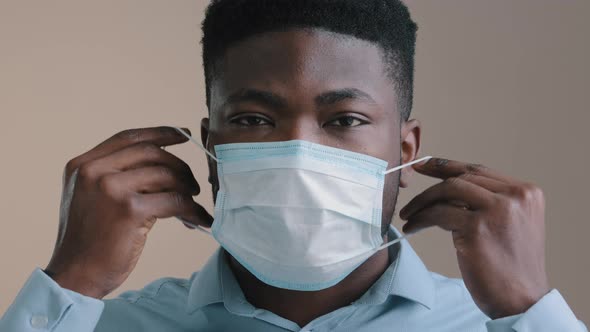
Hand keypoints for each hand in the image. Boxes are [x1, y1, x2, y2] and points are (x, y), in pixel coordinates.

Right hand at [45, 127, 212, 298]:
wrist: (75, 276)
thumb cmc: (89, 241)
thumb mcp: (91, 197)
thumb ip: (115, 176)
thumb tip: (162, 163)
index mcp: (83, 165)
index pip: (128, 137)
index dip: (160, 133)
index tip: (182, 134)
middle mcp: (93, 171)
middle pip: (151, 152)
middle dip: (178, 165)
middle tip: (192, 183)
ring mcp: (111, 188)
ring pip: (165, 174)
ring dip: (186, 188)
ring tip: (192, 202)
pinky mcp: (129, 210)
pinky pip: (173, 200)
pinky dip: (191, 209)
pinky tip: (198, 219)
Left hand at [399, 158, 549, 318]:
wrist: (522, 300)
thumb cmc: (511, 267)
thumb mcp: (510, 224)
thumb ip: (490, 202)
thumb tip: (450, 186)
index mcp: (526, 192)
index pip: (479, 170)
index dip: (447, 166)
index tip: (425, 165)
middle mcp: (515, 196)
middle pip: (462, 177)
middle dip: (431, 182)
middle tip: (411, 192)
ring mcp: (497, 210)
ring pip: (448, 190)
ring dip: (422, 201)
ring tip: (409, 214)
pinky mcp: (477, 227)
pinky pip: (439, 214)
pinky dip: (421, 219)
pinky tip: (413, 227)